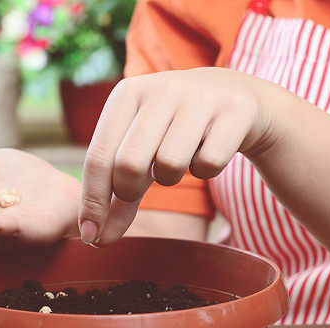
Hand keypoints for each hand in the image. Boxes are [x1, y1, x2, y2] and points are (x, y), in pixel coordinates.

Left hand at [78, 67, 274, 245]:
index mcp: (127, 94)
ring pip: (170, 165)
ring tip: (179, 160)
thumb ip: (116, 195)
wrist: (238, 98)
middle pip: (129, 164)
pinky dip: (206, 170)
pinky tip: (209, 152)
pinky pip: (208, 164)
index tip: (91, 236)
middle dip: (130, 191)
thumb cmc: (176, 132)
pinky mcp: (234, 110)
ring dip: (172, 178)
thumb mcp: (142, 153)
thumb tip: (96, 238)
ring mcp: (199, 96)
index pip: (98, 156)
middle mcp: (160, 89)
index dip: (93, 202)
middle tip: (144, 186)